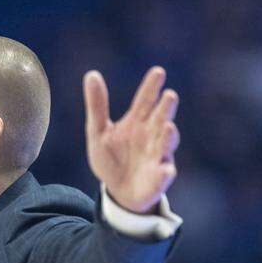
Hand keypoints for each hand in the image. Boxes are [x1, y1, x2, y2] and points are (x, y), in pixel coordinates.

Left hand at [83, 66, 178, 213]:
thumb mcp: (98, 131)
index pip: (146, 100)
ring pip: (166, 144)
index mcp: (137, 122)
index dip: (151, 87)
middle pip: (161, 118)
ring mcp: (157, 155)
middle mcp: (151, 135)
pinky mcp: (159, 177)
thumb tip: (91, 74)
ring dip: (169, 136)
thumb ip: (97, 105)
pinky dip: (165, 171)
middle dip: (166, 108)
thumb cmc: (111, 158)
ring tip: (169, 127)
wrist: (117, 191)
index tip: (158, 71)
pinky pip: (164, 174)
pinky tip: (165, 168)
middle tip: (170, 95)